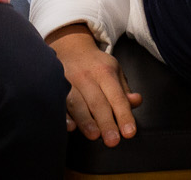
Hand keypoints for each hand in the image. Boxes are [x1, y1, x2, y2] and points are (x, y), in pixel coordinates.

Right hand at [46, 24, 140, 146]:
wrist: (70, 48)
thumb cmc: (96, 66)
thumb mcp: (115, 71)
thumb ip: (124, 90)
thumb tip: (136, 101)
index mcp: (105, 72)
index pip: (116, 96)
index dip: (123, 115)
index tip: (129, 132)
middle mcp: (86, 76)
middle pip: (97, 102)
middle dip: (106, 122)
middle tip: (113, 141)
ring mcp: (68, 81)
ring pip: (77, 103)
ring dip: (85, 120)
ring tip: (94, 135)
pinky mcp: (54, 87)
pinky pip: (59, 102)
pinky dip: (64, 115)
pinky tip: (70, 126)